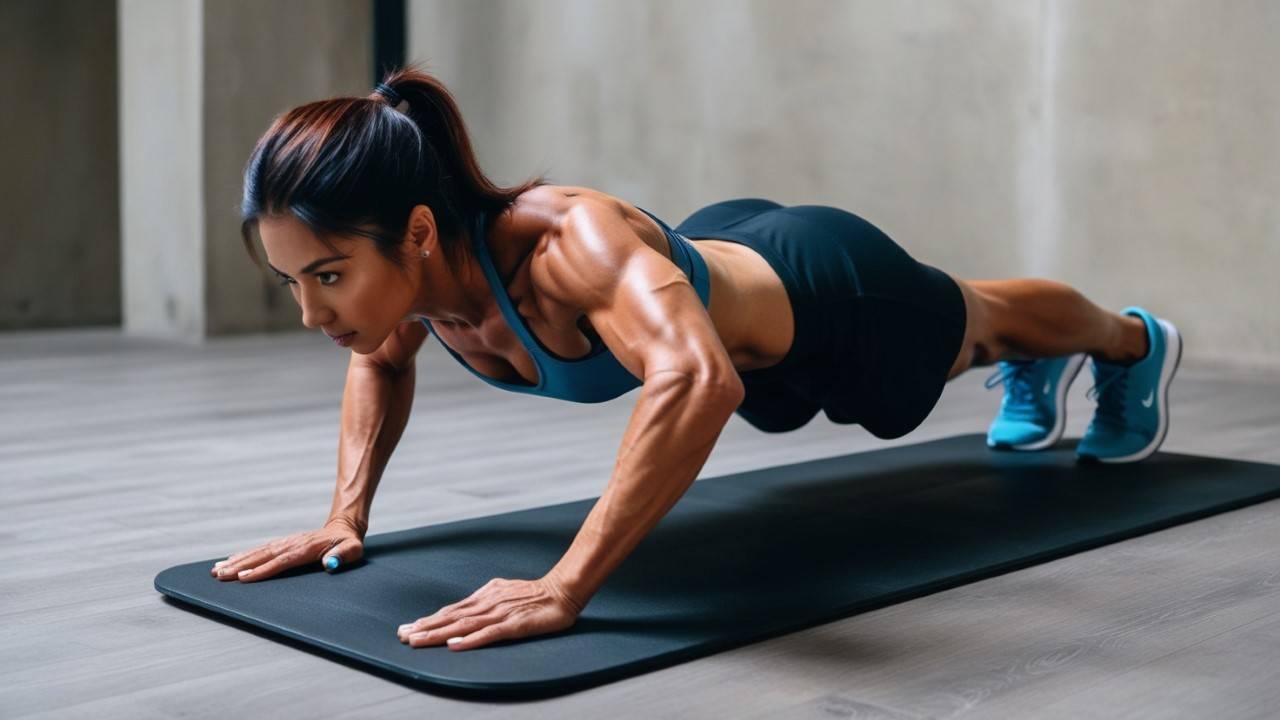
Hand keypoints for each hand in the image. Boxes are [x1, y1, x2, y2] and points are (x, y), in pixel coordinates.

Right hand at [210, 517, 363, 581]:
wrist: (343, 528)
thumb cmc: (349, 544)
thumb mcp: (353, 550)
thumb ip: (342, 556)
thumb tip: (330, 564)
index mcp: (308, 548)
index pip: (282, 560)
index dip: (263, 570)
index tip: (243, 578)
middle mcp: (293, 543)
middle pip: (263, 555)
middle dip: (240, 566)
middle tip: (219, 576)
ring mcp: (286, 542)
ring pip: (258, 552)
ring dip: (237, 561)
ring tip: (216, 570)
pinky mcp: (283, 543)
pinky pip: (261, 549)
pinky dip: (244, 555)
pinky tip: (229, 560)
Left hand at [397, 576, 582, 650]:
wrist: (563, 590)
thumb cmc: (535, 594)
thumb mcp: (504, 593)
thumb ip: (484, 602)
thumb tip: (463, 611)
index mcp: (485, 596)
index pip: (451, 610)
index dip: (429, 620)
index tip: (408, 628)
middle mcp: (487, 603)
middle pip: (451, 617)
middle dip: (424, 627)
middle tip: (402, 635)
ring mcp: (500, 613)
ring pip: (463, 625)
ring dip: (438, 634)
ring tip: (417, 640)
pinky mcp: (514, 625)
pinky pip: (489, 634)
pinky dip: (470, 640)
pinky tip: (454, 646)